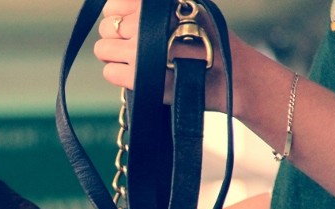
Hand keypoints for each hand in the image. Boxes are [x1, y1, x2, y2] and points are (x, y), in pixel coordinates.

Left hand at [93, 0, 233, 112]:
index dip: (116, 17)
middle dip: (114, 39)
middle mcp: (150, 22)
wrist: (232, 75)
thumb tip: (119, 12)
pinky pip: (109, 72)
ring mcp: (142, 49)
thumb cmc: (212, 45)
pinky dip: (118, 75)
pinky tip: (135, 76)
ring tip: (133, 63)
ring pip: (102, 50)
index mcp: (161, 5)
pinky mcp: (139, 76)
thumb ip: (159, 9)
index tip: (126, 28)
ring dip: (113, 58)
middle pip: (106, 28)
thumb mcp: (190, 10)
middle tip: (131, 49)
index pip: (114, 5)